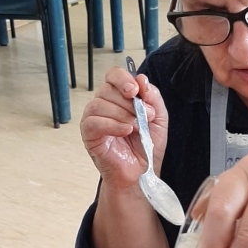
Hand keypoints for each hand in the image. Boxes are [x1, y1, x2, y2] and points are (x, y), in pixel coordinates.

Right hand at [80, 66, 168, 191]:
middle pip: (107, 89)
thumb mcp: (159, 118)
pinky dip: (112, 125)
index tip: (136, 90)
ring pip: (99, 104)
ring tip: (136, 127)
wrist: (142, 172)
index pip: (113, 75)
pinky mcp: (88, 135)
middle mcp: (103, 105)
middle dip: (129, 102)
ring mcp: (93, 119)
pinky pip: (94, 122)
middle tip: (144, 116)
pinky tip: (125, 131)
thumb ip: (153, 97)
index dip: (123, 79)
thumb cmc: (146, 146)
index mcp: (118, 97)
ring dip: (122, 114)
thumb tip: (142, 79)